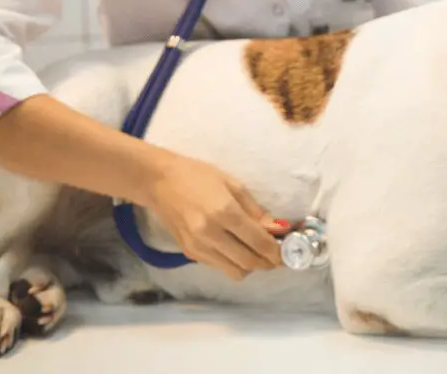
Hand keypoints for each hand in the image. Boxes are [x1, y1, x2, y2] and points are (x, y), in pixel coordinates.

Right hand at [144, 154, 286, 279]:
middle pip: (249, 262)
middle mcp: (210, 234)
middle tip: (278, 256)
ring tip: (258, 253)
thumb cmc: (198, 175)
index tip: (287, 252)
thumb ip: (256, 210)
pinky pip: (219, 267)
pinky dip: (233, 263)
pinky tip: (237, 249)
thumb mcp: (233, 184)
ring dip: (251, 266)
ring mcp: (198, 247)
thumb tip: (278, 228)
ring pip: (235, 271)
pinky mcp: (189, 254)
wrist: (159, 182)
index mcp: (224, 213)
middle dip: (268, 263)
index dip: (277, 251)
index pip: (258, 242)